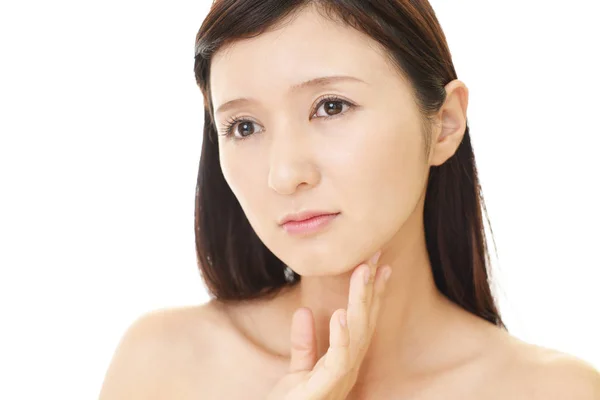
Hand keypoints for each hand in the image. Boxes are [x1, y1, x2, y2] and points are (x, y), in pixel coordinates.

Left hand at [266, 250, 391, 399]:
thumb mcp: (297, 372)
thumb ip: (304, 344)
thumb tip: (305, 311)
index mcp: (343, 363)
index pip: (360, 323)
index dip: (371, 295)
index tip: (377, 267)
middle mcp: (347, 370)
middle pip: (364, 323)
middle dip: (372, 290)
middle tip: (376, 257)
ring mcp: (339, 381)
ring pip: (357, 336)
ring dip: (361, 303)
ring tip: (363, 273)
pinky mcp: (323, 390)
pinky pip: (337, 361)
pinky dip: (341, 337)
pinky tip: (342, 314)